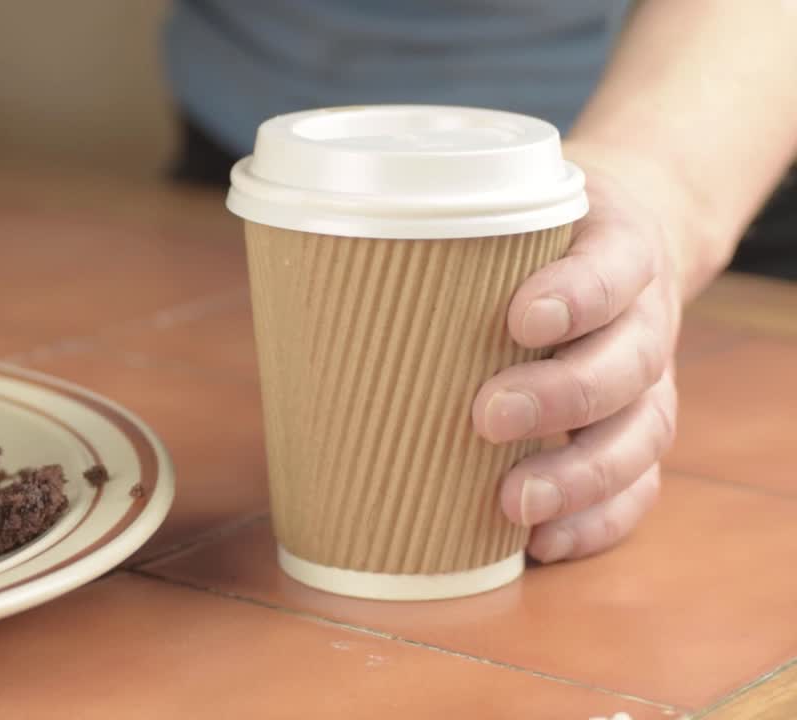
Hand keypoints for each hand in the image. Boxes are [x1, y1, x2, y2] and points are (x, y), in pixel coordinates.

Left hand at [472, 143, 687, 563]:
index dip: (578, 294)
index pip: (613, 266)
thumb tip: (307, 281)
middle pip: (628, 361)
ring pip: (639, 433)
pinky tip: (542, 543)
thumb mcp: (509, 215)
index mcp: (615, 250)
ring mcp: (648, 383)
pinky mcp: (638, 434)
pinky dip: (597, 521)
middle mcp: (642, 319)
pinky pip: (637, 487)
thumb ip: (442, 240)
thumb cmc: (535, 242)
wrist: (621, 247)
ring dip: (579, 476)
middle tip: (486, 416)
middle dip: (561, 395)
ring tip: (512, 503)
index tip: (520, 317)